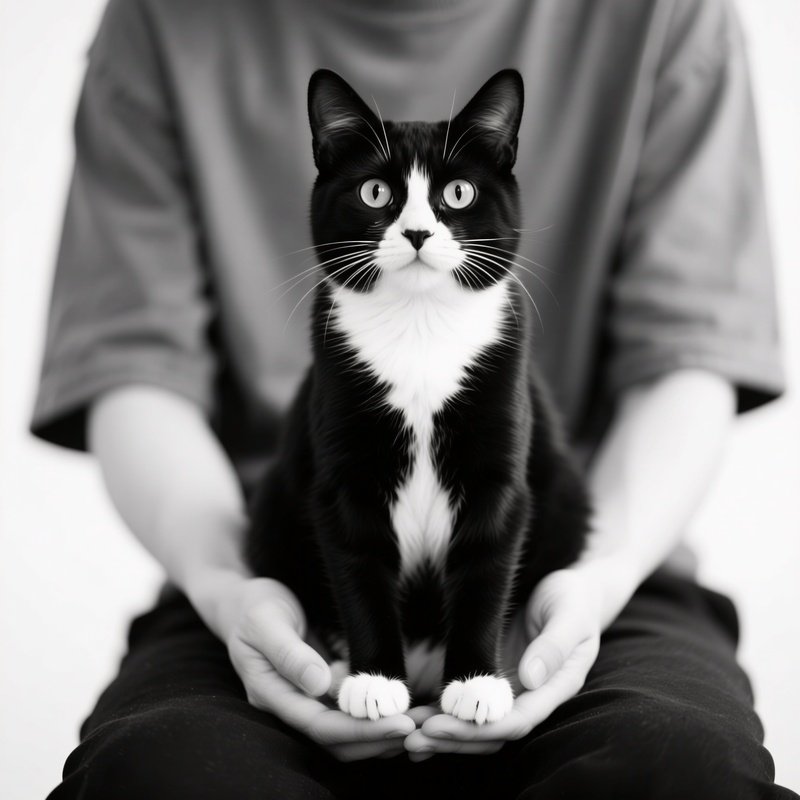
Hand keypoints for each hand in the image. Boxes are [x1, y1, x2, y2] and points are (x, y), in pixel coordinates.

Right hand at [224, 577, 414, 760]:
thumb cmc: (252, 607)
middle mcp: (289, 704)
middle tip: (420, 726)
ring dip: (382, 729)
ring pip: (346, 730)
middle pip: (337, 740)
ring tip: (421, 719)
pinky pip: (350, 709)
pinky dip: (376, 711)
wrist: (243, 601)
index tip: (399, 724)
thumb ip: (289, 653)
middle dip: (379, 737)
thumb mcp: (265, 621)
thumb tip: (319, 685)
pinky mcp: (320, 688)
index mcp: (271, 694)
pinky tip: (404, 704)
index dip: (360, 730)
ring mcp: (305, 698)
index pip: (320, 726)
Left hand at [405, 561, 633, 758]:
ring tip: (407, 737)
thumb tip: (530, 679)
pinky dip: (441, 713)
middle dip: (453, 738)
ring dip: (443, 734)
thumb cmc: (574, 599)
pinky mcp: (492, 676)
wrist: (570, 589)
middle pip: (490, 732)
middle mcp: (530, 697)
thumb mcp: (570, 616)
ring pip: (475, 724)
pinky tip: (413, 720)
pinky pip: (465, 703)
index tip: (443, 726)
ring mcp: (509, 689)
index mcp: (554, 688)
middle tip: (414, 738)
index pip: (516, 721)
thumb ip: (553, 646)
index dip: (479, 728)